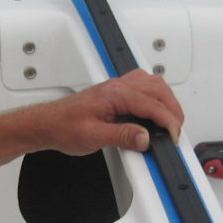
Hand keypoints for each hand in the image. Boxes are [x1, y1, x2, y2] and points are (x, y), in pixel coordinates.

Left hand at [33, 69, 184, 154]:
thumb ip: (122, 136)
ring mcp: (117, 86)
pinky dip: (155, 97)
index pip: (152, 105)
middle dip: (173, 110)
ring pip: (153, 84)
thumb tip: (145, 137)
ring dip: (166, 101)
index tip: (174, 136)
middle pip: (158, 89)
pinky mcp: (115, 92)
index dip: (168, 122)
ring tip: (170, 122)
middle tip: (176, 131)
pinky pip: (143, 86)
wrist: (47, 124)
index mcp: (114, 94)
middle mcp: (118, 86)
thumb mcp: (93, 137)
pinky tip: (155, 111)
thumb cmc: (63, 127)